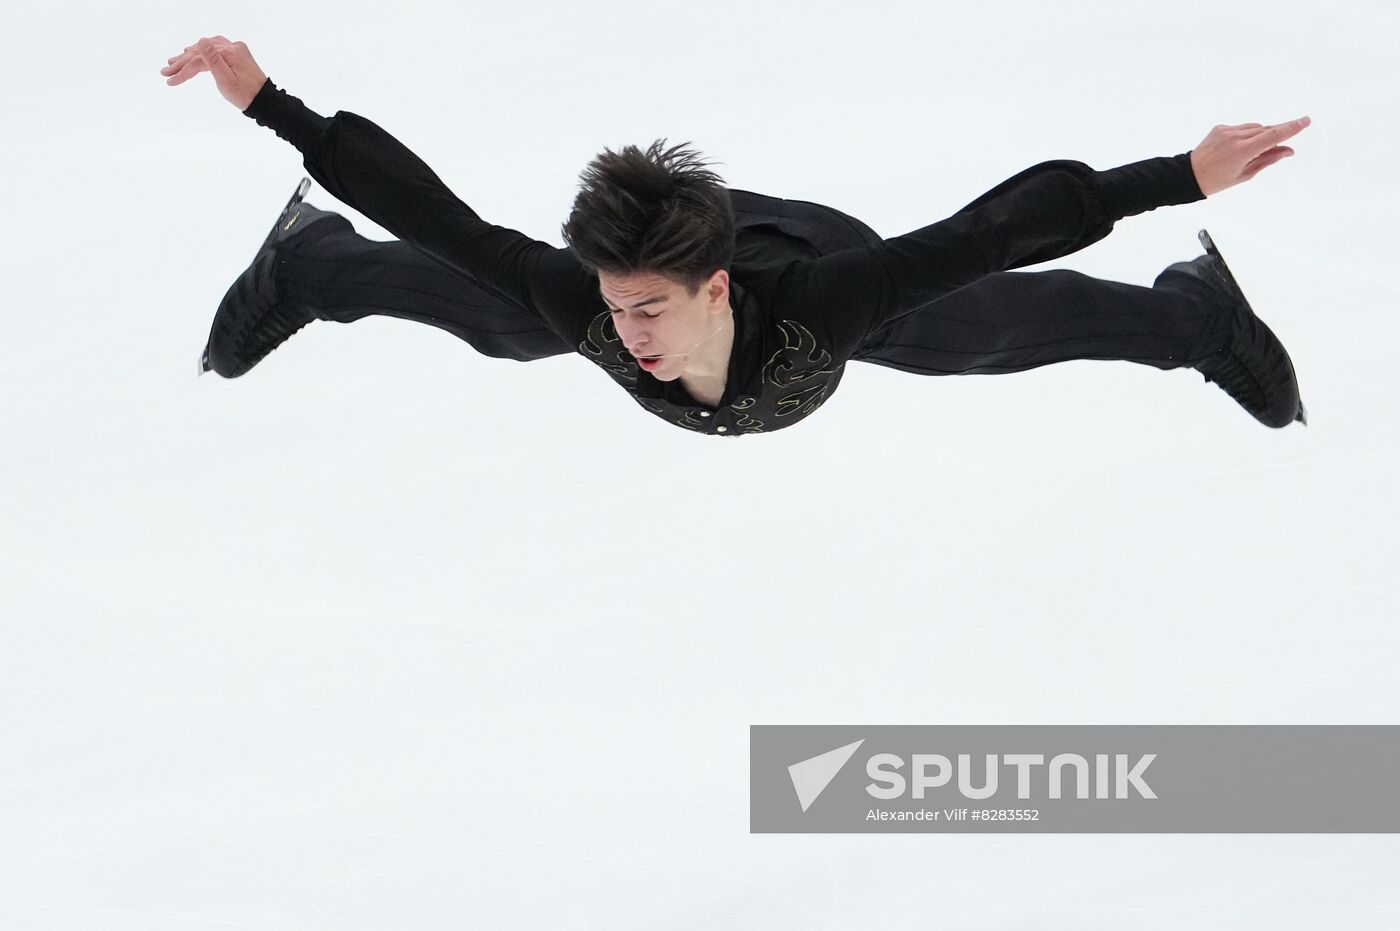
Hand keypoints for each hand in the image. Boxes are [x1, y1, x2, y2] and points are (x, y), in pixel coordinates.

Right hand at [160, 36, 267, 110]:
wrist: (266, 102)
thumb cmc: (246, 96)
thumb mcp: (226, 81)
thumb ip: (212, 60)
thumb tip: (201, 40)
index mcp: (229, 53)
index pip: (198, 60)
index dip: (183, 70)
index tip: (170, 80)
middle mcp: (233, 47)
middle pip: (201, 52)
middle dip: (182, 63)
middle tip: (165, 71)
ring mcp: (236, 49)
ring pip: (207, 49)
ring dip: (190, 55)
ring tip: (174, 62)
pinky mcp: (238, 54)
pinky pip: (216, 49)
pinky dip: (203, 53)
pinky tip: (194, 53)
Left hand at [1189, 117, 1310, 196]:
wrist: (1188, 175)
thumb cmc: (1216, 180)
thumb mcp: (1246, 174)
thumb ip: (1268, 159)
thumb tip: (1288, 150)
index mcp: (1242, 152)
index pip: (1273, 136)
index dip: (1291, 128)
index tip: (1305, 121)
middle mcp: (1234, 138)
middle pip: (1266, 130)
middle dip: (1276, 135)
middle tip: (1282, 145)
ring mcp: (1226, 131)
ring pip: (1254, 128)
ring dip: (1260, 137)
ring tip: (1252, 153)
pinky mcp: (1220, 128)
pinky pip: (1241, 128)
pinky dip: (1246, 135)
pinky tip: (1238, 148)